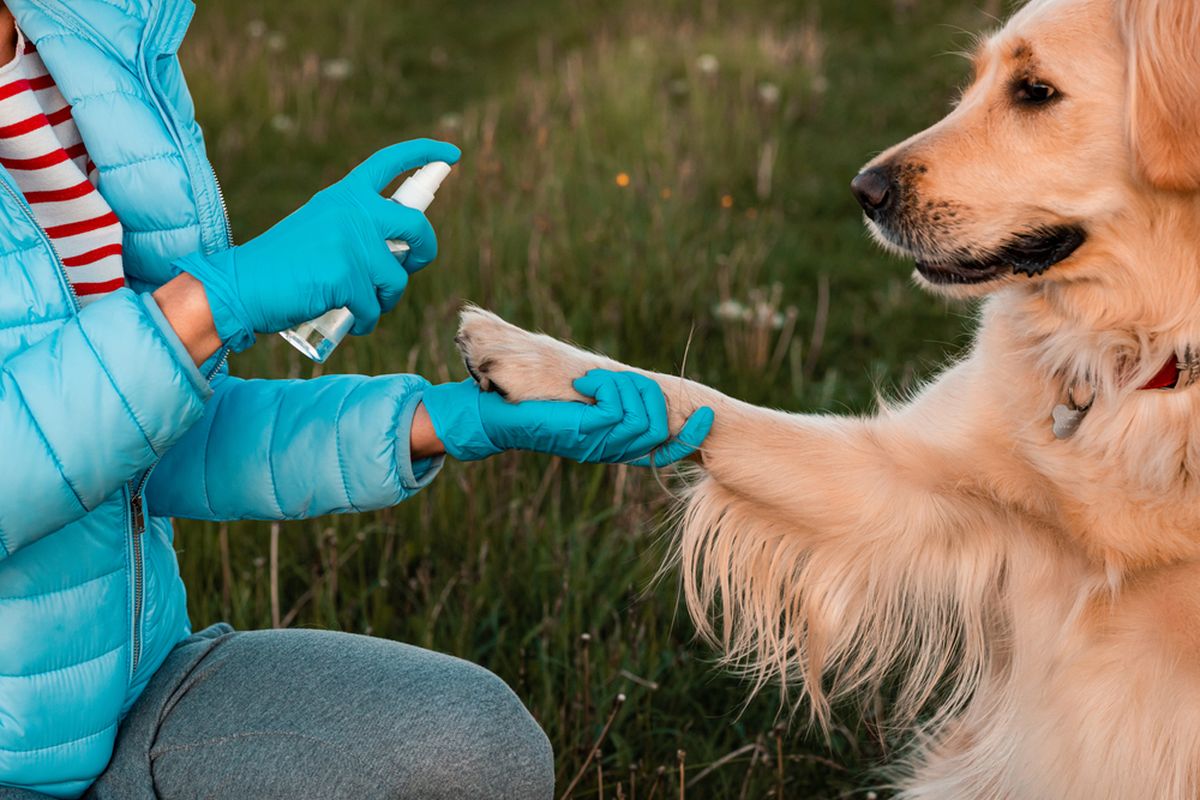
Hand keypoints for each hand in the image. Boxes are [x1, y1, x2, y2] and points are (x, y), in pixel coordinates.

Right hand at [174, 139, 460, 351]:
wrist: (240, 287)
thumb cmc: (280, 265)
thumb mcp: (320, 229)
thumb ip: (356, 229)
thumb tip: (403, 250)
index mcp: (344, 195)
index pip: (390, 162)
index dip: (425, 154)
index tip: (451, 154)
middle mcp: (352, 211)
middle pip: (417, 228)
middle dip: (424, 251)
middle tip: (413, 264)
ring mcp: (352, 243)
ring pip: (397, 278)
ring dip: (386, 298)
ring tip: (363, 303)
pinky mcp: (348, 277)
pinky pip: (375, 307)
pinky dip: (366, 321)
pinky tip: (350, 321)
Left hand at [420, 370, 713, 465]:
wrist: (493, 418)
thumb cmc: (532, 406)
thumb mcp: (579, 400)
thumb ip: (608, 397)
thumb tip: (632, 386)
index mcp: (615, 446)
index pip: (667, 450)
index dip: (691, 435)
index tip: (706, 415)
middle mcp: (611, 450)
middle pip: (658, 428)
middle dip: (647, 395)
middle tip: (613, 380)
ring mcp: (597, 444)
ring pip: (641, 421)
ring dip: (624, 389)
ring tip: (593, 381)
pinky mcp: (582, 433)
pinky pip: (617, 413)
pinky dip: (607, 389)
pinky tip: (584, 385)